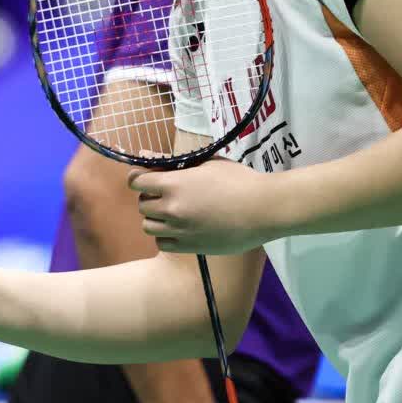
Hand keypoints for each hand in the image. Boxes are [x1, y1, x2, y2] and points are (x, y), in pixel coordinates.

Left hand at [129, 159, 279, 254]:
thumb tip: (146, 155)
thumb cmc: (239, 180)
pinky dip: (165, 236)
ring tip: (173, 212)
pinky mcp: (190, 247)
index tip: (146, 178)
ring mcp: (180, 230)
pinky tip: (179, 228)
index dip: (139, 178)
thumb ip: (172, 162)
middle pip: (142, 205)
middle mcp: (172, 208)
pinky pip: (162, 243)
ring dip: (156, 218)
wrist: (265, 209)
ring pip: (148, 226)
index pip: (136, 182)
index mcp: (174, 184)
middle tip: (166, 194)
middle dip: (150, 198)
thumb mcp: (206, 163)